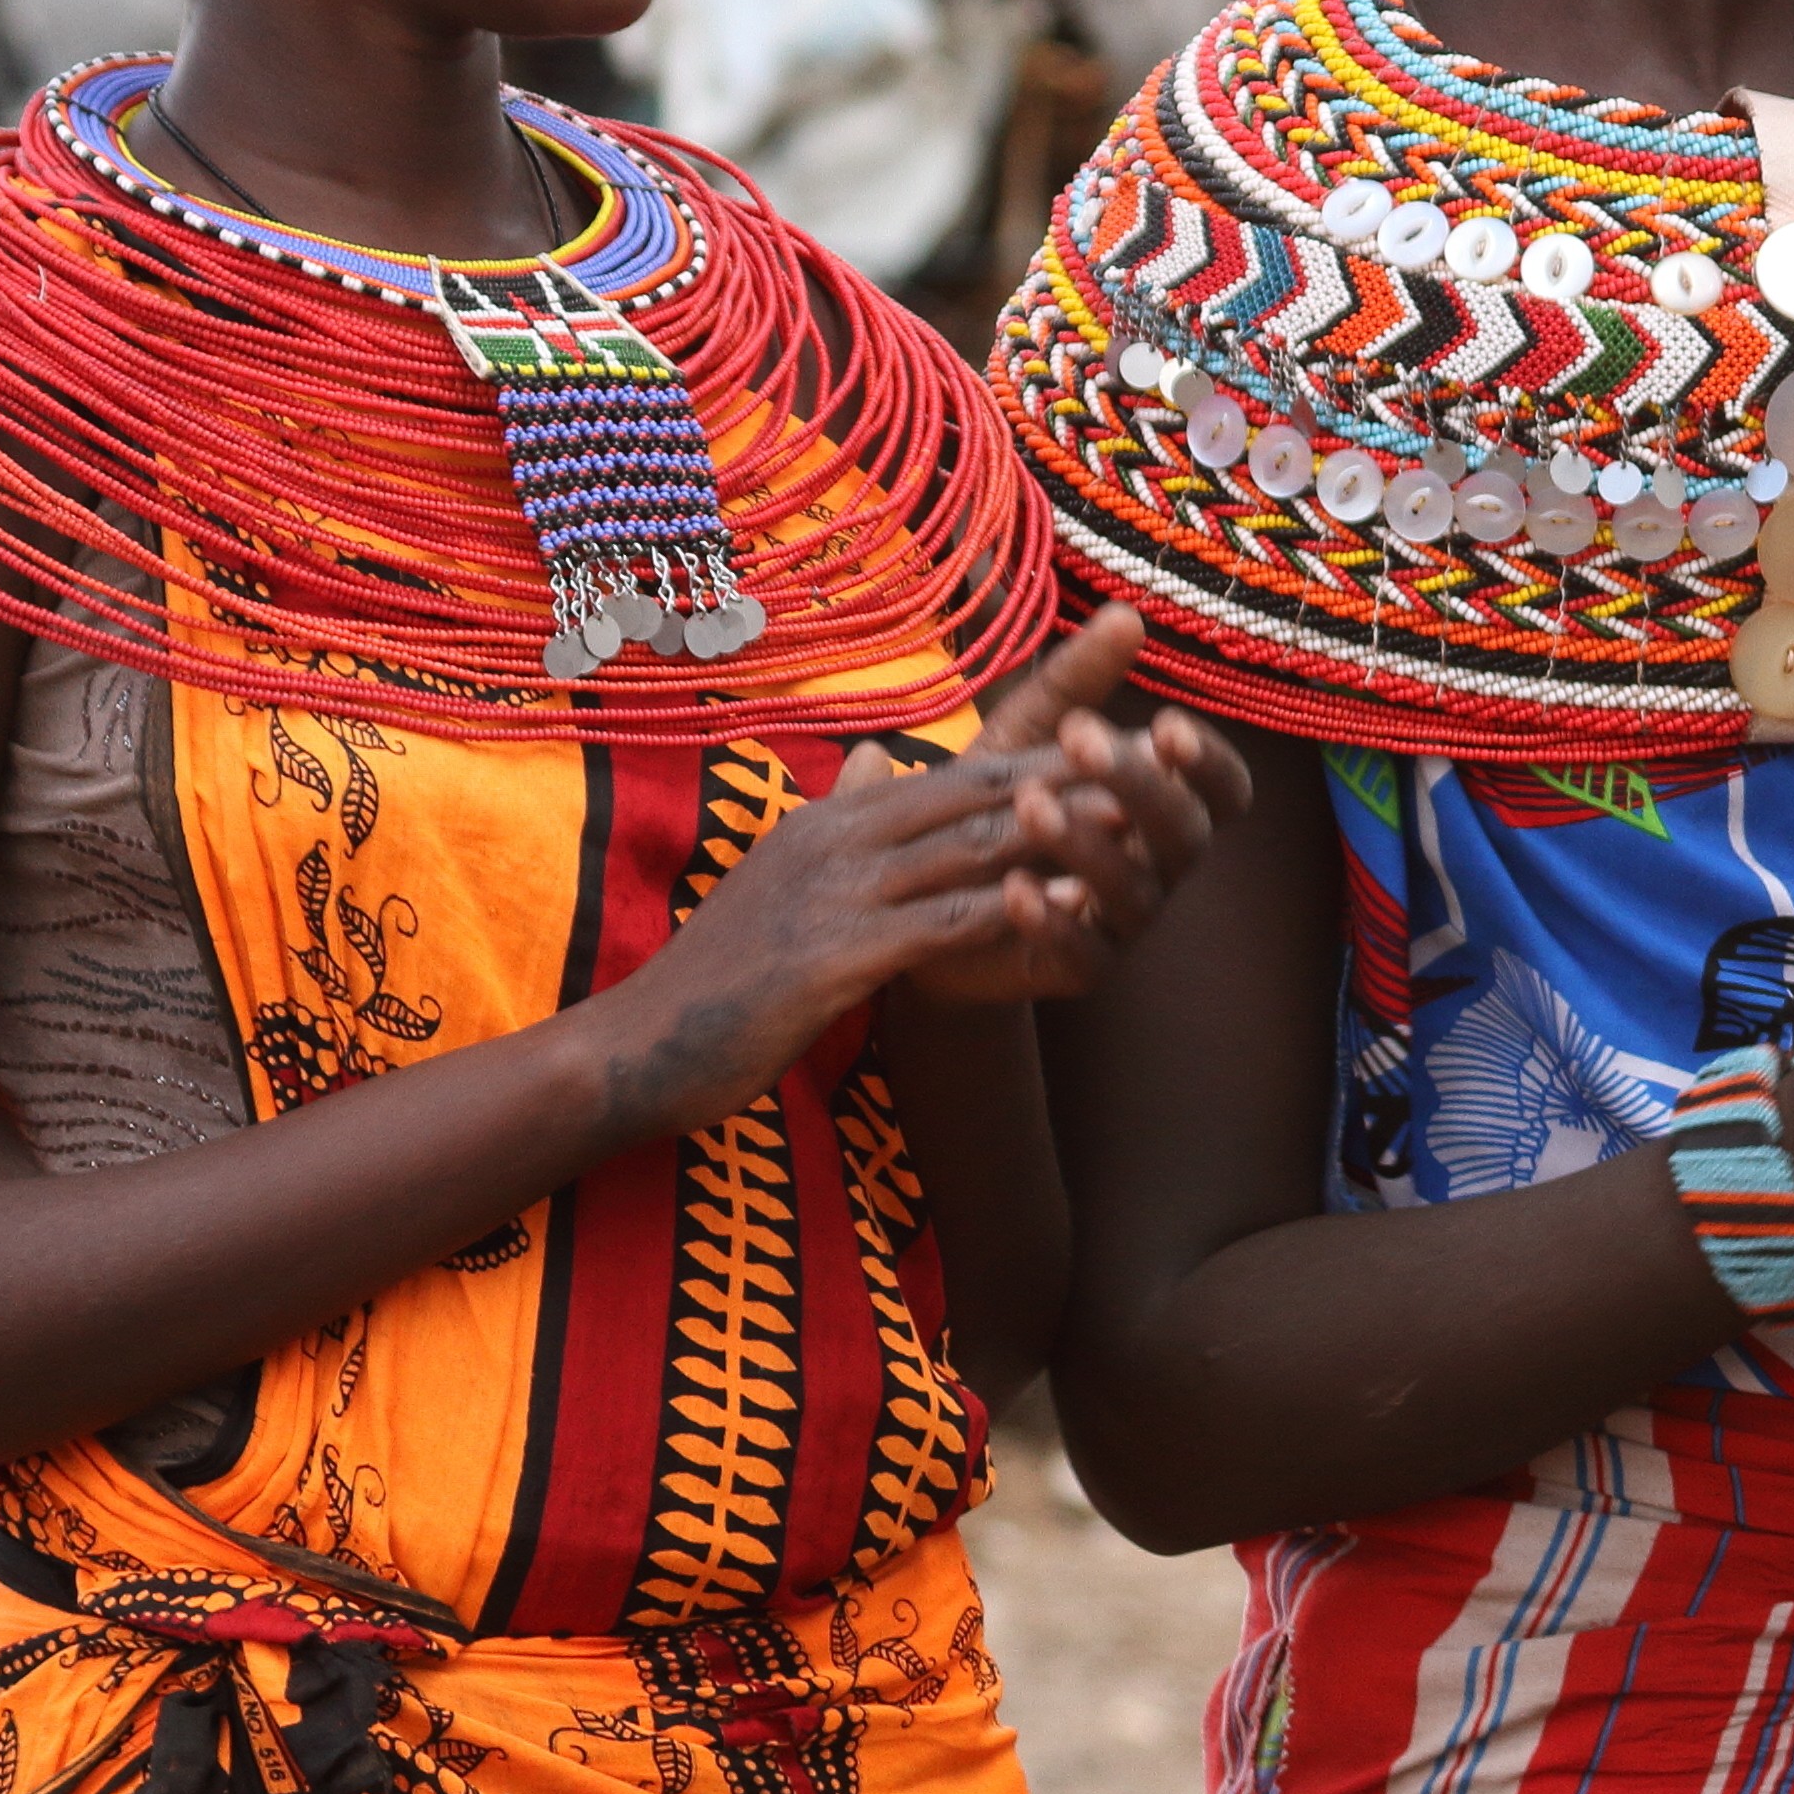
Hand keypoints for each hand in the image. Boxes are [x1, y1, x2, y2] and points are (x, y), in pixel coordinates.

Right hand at [598, 607, 1245, 1133]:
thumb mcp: (780, 877)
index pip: (957, 773)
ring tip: (1142, 828)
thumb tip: (883, 755)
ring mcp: (833, 895)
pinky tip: (1072, 918)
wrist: (635, 1049)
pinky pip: (944, 927)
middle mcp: (835, 840)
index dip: (1041, 757)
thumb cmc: (717, 978)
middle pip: (977, 793)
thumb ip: (843, 818)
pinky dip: (1015, 916)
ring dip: (1059, 836)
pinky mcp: (833, 957)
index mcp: (831, 821)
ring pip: (970, 849)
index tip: (1118, 744)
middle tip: (1158, 766)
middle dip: (1070, 777)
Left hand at [881, 608, 1247, 1007]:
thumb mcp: (1026, 735)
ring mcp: (1127, 921)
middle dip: (1138, 784)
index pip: (1224, 789)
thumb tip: (1127, 613)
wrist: (931, 901)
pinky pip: (1084, 952)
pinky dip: (1053, 922)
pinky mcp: (1083, 969)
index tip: (1165, 726)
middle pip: (1185, 832)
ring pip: (1134, 889)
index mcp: (1165, 805)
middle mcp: (1160, 863)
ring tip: (1028, 803)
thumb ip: (1075, 682)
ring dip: (1087, 845)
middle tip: (1080, 737)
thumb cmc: (994, 804)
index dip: (1209, 763)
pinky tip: (1012, 888)